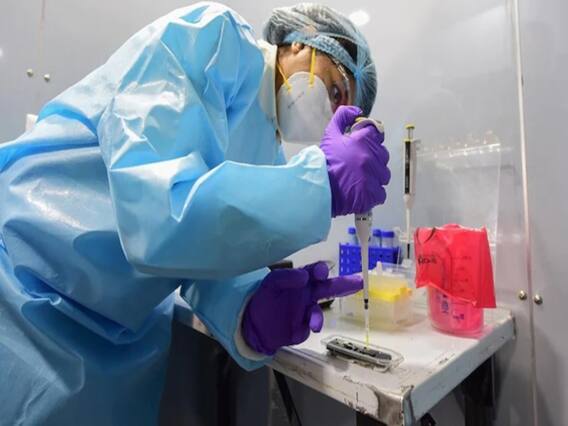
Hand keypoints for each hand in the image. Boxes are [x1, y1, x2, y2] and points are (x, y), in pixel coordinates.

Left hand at [242, 262, 361, 354]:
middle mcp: (307, 294)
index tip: (321, 272)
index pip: (314, 273)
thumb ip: (286, 278)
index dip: (319, 271)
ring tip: (314, 325)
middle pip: (328, 289)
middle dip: (343, 285)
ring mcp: (306, 312)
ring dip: (317, 317)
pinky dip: (306, 328)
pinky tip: (300, 330)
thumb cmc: (264, 299)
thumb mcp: (271, 284)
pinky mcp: (303, 328)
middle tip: (359, 281)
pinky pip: (308, 327)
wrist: (254, 325)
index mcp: (301, 281)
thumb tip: (304, 276)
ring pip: (318, 312)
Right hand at [320, 105, 390, 216]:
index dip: (369, 138)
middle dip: (372, 158)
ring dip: (374, 176)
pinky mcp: (373, 194)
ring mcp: (374, 176)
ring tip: (358, 179)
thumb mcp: (330, 135)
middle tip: (357, 165)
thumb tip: (356, 110)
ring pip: (383, 174)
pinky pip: (381, 193)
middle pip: (382, 154)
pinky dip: (373, 193)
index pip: (377, 132)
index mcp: (364, 140)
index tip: (362, 145)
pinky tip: (360, 190)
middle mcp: (372, 156)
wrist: (317, 188)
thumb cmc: (324, 163)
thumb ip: (342, 117)